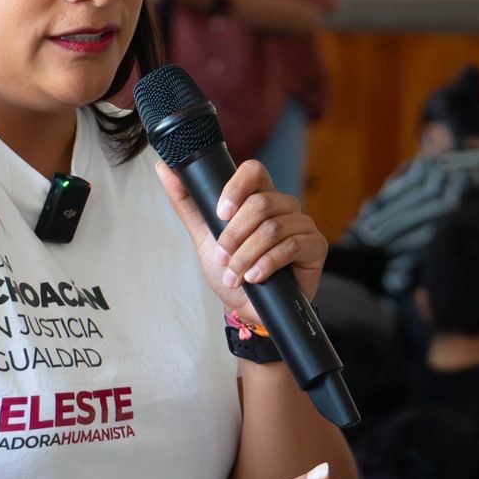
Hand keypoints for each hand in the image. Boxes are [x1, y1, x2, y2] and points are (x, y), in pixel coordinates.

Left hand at [155, 158, 328, 322]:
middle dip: (234, 234)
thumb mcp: (204, 236)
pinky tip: (255, 277)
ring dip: (247, 255)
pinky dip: (266, 264)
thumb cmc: (230, 270)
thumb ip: (187, 202)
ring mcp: (301, 224)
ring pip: (273, 228)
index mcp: (259, 195)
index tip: (220, 213)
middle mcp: (283, 205)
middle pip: (261, 203)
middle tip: (222, 257)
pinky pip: (291, 246)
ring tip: (235, 274)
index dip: (236, 187)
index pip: (253, 170)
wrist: (248, 309)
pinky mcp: (314, 246)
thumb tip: (164, 168)